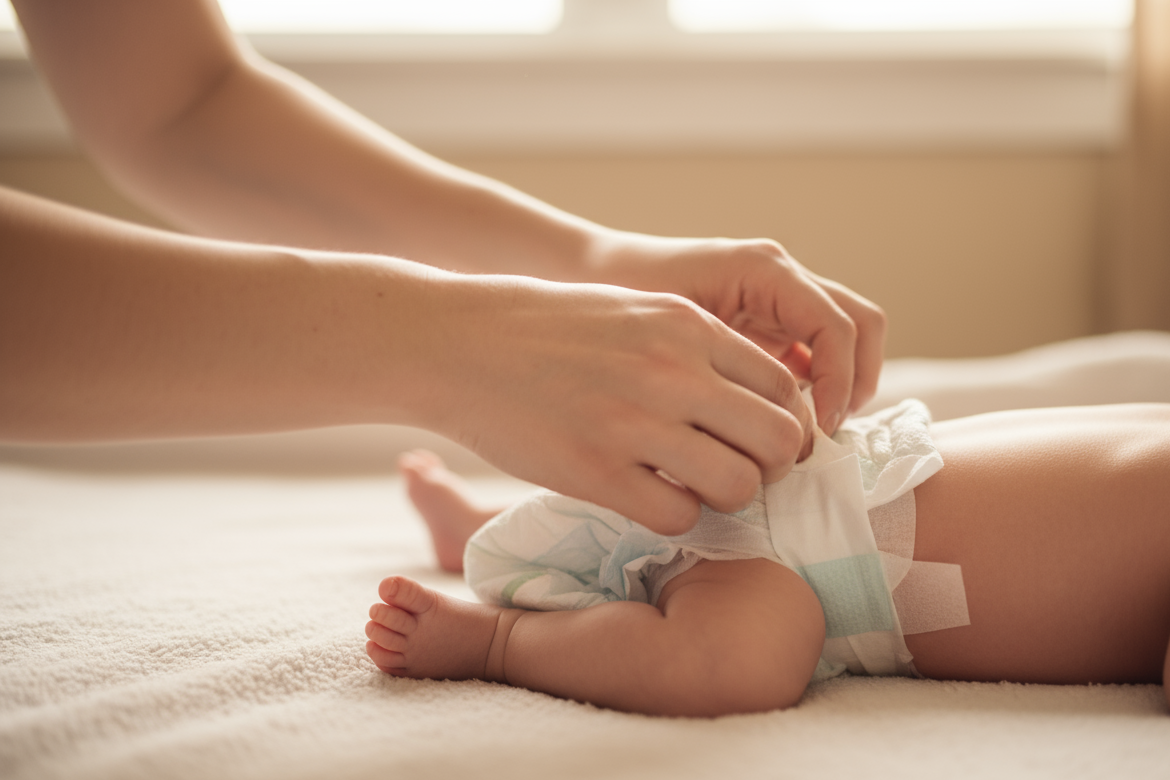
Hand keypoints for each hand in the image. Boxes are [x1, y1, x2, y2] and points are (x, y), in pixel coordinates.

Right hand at [415, 275, 813, 535]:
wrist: (461, 342)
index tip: (761, 440)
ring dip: (725, 497)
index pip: (784, 387)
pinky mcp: (594, 471)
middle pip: (777, 440)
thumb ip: (696, 346)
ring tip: (694, 488)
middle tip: (739, 471)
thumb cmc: (549, 327)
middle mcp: (671, 371)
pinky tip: (648, 498)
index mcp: (687, 326)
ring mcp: (633, 422)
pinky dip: (674, 517)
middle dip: (770, 467)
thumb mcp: (636, 309)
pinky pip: (677, 516)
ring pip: (737, 485)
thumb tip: (754, 397)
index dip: (785, 423)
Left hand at [584, 233, 885, 434]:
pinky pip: (813, 352)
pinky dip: (815, 387)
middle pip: (861, 324)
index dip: (840, 382)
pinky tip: (779, 424)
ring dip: (841, 387)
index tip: (818, 430)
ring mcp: (777, 298)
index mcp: (763, 270)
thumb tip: (762, 428)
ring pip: (846, 338)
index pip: (837, 325)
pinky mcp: (766, 322)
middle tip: (824, 436)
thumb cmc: (621, 293)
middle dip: (856, 382)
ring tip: (808, 436)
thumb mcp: (669, 330)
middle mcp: (780, 278)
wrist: (590, 272)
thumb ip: (717, 367)